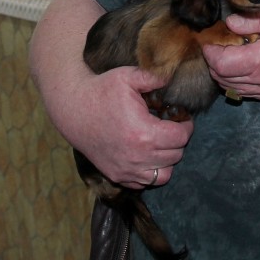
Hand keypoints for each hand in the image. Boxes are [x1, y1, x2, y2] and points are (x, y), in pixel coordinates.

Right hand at [63, 64, 194, 188]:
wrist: (73, 109)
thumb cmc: (101, 91)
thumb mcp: (128, 76)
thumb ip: (155, 78)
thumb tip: (173, 78)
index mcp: (144, 133)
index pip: (181, 138)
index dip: (186, 126)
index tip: (182, 118)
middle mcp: (137, 156)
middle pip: (176, 155)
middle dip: (177, 140)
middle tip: (171, 127)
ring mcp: (126, 169)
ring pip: (164, 174)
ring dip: (167, 159)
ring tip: (160, 142)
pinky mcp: (117, 175)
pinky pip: (145, 183)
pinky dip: (151, 171)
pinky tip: (146, 154)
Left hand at [203, 7, 259, 101]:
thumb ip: (253, 20)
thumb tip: (229, 22)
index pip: (222, 64)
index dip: (210, 52)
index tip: (211, 39)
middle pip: (222, 78)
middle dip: (213, 62)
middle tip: (218, 44)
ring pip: (231, 88)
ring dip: (223, 73)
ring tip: (229, 54)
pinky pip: (246, 93)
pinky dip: (236, 81)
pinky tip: (243, 65)